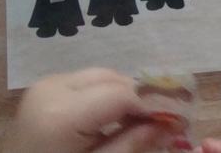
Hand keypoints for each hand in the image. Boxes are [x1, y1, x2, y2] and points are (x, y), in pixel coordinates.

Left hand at [6, 68, 176, 152]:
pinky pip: (84, 82)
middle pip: (113, 79)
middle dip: (140, 97)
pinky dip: (102, 95)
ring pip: (101, 76)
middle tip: (164, 118)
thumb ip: (133, 144)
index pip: (123, 95)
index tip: (178, 118)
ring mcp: (45, 87)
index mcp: (62, 114)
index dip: (153, 104)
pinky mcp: (42, 91)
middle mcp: (52, 89)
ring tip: (138, 119)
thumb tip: (171, 124)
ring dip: (122, 94)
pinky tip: (111, 117)